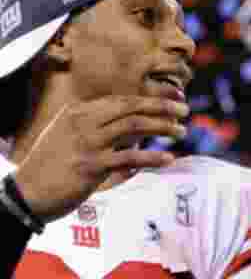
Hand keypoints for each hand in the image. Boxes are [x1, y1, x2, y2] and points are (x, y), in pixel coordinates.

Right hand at [13, 96, 187, 221]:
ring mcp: (88, 144)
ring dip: (163, 128)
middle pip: (133, 107)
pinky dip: (152, 158)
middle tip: (186, 110)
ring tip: (182, 131)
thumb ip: (101, 124)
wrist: (26, 193)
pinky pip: (130, 159)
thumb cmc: (52, 163)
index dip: (153, 97)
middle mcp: (85, 122)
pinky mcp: (92, 167)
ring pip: (135, 127)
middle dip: (163, 106)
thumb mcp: (71, 133)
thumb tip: (138, 122)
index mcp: (80, 111)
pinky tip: (169, 158)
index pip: (125, 99)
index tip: (176, 97)